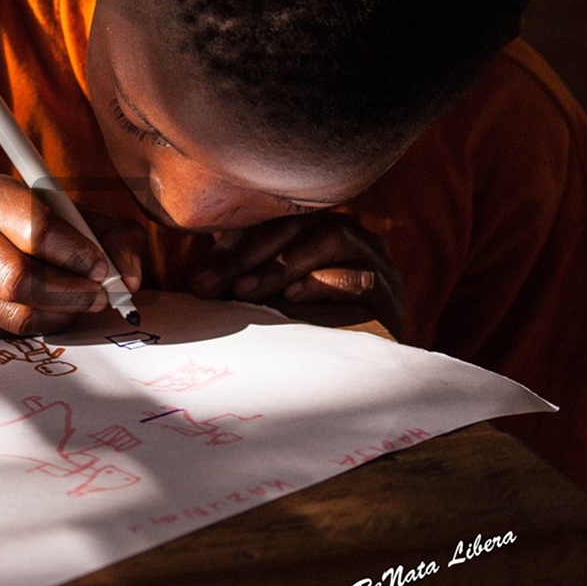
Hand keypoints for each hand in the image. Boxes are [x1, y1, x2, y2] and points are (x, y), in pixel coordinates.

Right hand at [0, 174, 144, 336]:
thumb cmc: (29, 236)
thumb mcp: (74, 222)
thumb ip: (114, 238)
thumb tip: (130, 279)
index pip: (35, 225)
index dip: (75, 252)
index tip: (100, 267)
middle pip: (18, 276)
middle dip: (70, 291)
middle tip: (99, 295)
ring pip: (13, 308)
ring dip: (61, 312)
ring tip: (80, 304)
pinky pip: (5, 326)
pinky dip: (43, 324)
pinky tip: (54, 313)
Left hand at [190, 212, 402, 336]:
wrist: (374, 363)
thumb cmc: (317, 325)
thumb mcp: (276, 298)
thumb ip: (246, 282)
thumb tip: (198, 282)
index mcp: (316, 228)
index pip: (271, 222)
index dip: (234, 241)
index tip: (201, 272)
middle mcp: (346, 233)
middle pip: (294, 226)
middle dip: (248, 255)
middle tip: (211, 284)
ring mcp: (371, 257)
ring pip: (328, 239)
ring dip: (282, 264)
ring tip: (246, 290)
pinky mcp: (388, 289)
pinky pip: (357, 276)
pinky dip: (322, 283)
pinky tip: (293, 297)